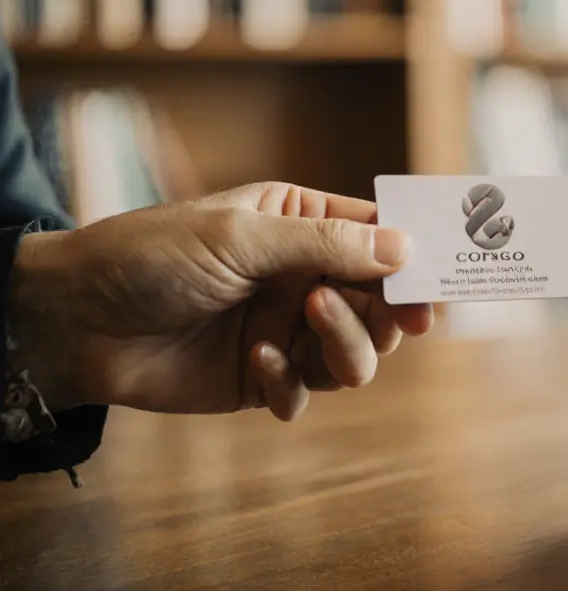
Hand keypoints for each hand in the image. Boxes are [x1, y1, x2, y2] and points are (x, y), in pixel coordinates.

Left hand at [7, 183, 432, 419]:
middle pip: (382, 301)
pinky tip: (255, 360)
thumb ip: (326, 246)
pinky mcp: (263, 378)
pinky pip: (305, 392)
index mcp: (301, 224)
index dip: (417, 257)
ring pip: (357, 354)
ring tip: (306, 323)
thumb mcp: (242, 236)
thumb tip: (406, 251)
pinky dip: (290, 382)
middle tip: (399, 318)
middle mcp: (302, 277)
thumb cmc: (152, 256)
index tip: (445, 278)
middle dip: (392, 311)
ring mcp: (286, 329)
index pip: (379, 237)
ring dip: (347, 345)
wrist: (74, 321)